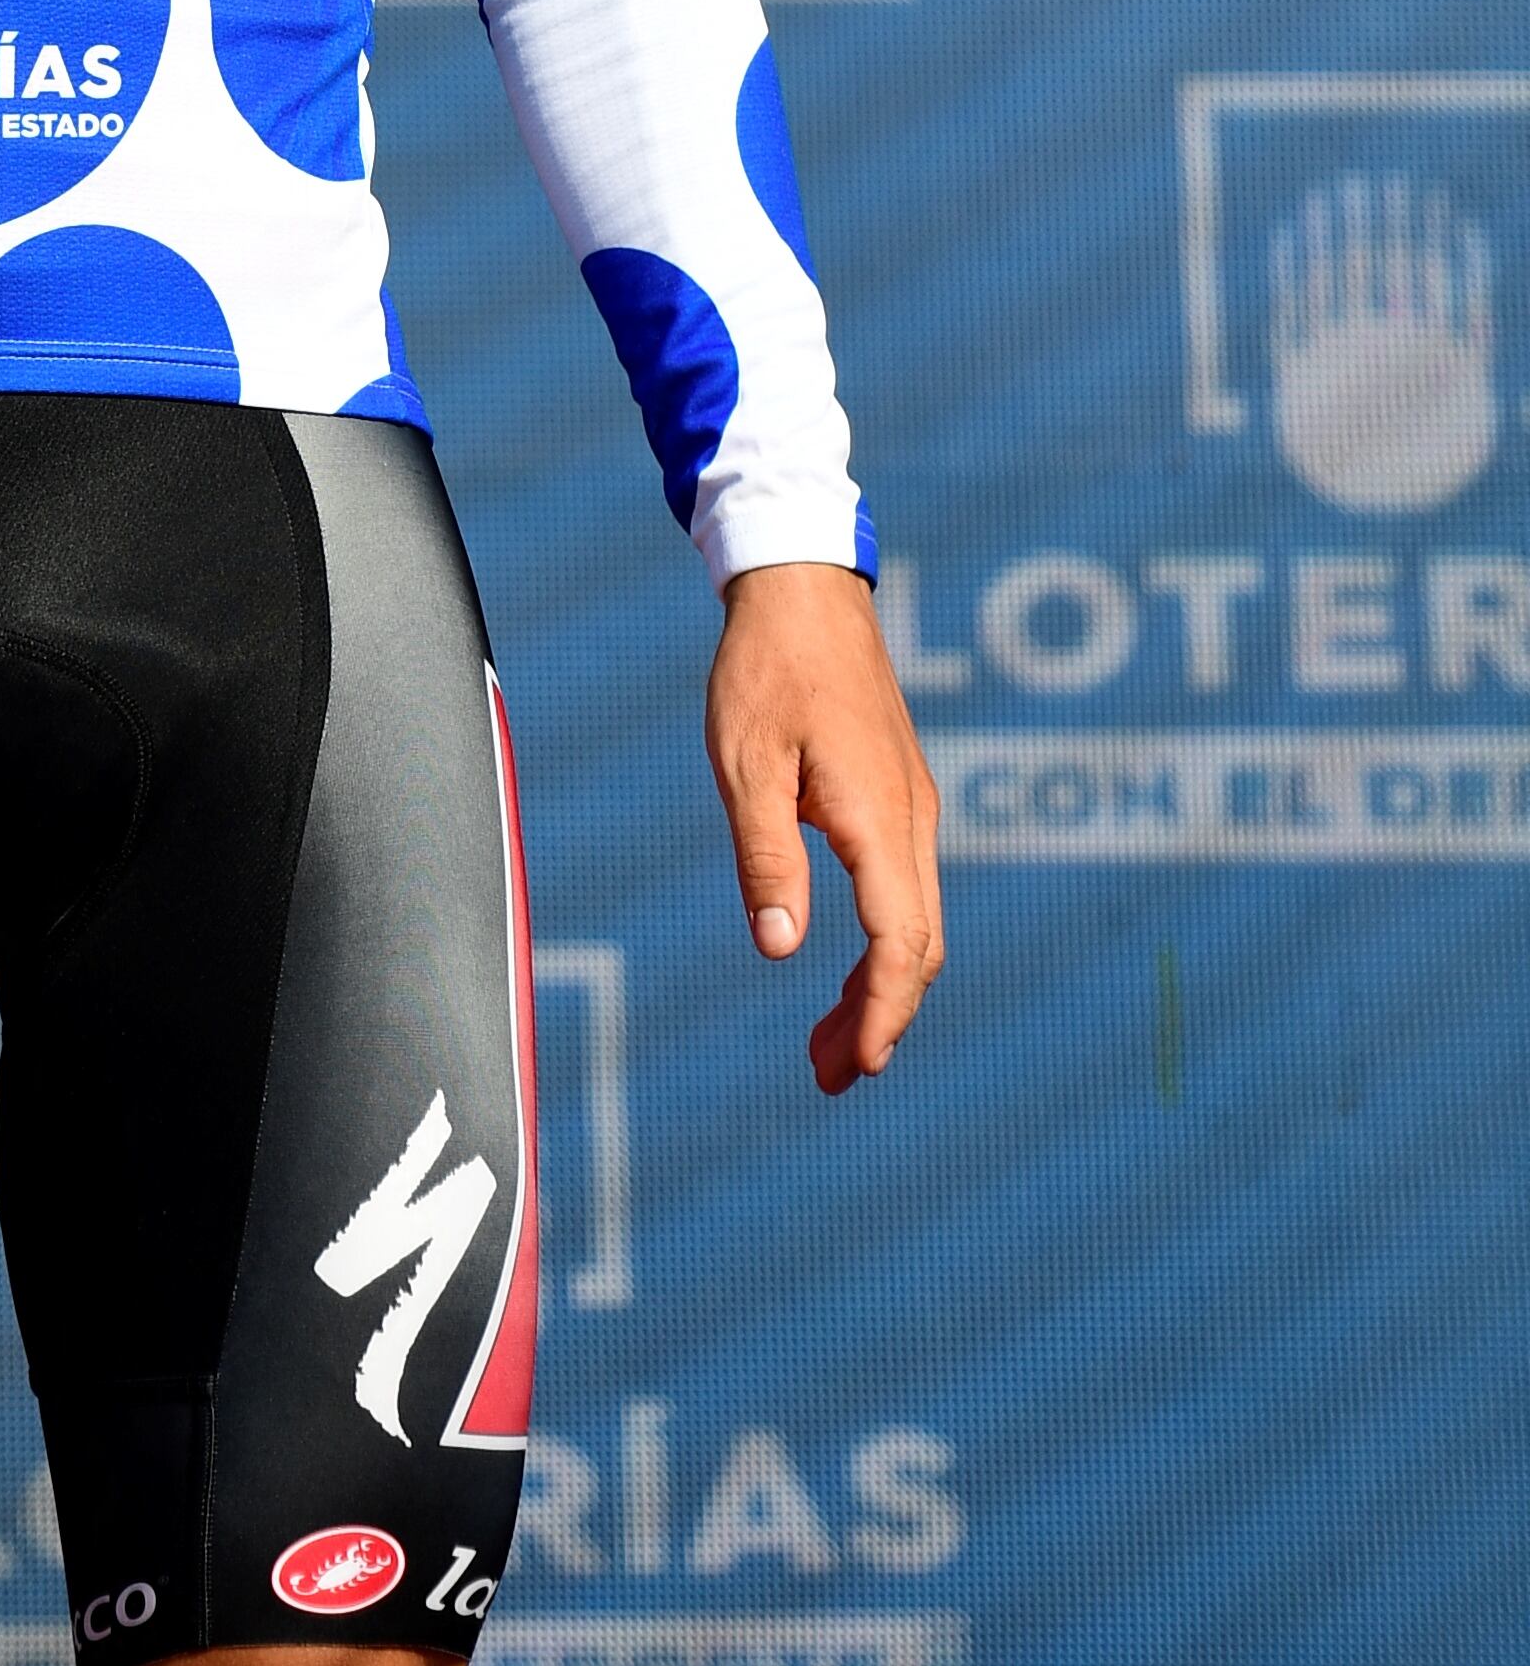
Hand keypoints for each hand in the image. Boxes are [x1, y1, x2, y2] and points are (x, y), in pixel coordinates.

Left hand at [705, 559, 943, 1095]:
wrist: (803, 588)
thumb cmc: (765, 670)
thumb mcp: (744, 765)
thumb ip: (765, 857)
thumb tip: (780, 951)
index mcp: (878, 817)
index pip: (900, 945)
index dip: (882, 1014)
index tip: (856, 1068)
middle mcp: (913, 820)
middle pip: (919, 947)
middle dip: (881, 1019)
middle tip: (829, 1077)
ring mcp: (913, 807)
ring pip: (917, 922)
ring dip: (880, 987)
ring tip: (825, 1044)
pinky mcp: (899, 795)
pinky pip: (906, 890)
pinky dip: (882, 943)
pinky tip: (843, 965)